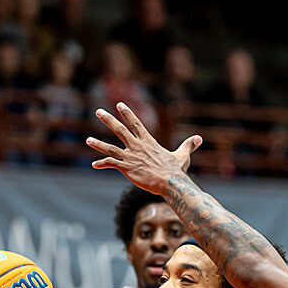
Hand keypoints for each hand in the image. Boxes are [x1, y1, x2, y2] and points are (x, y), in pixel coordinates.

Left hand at [87, 102, 201, 194]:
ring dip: (98, 143)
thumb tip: (199, 138)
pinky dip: (101, 164)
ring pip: (110, 147)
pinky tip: (94, 165)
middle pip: (119, 129)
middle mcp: (137, 146)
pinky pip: (111, 164)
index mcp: (148, 142)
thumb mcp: (183, 155)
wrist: (170, 182)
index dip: (127, 113)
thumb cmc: (176, 170)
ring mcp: (130, 157)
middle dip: (108, 120)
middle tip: (98, 111)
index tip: (119, 105)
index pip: (136, 123)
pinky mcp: (126, 168)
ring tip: (87, 140)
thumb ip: (188, 145)